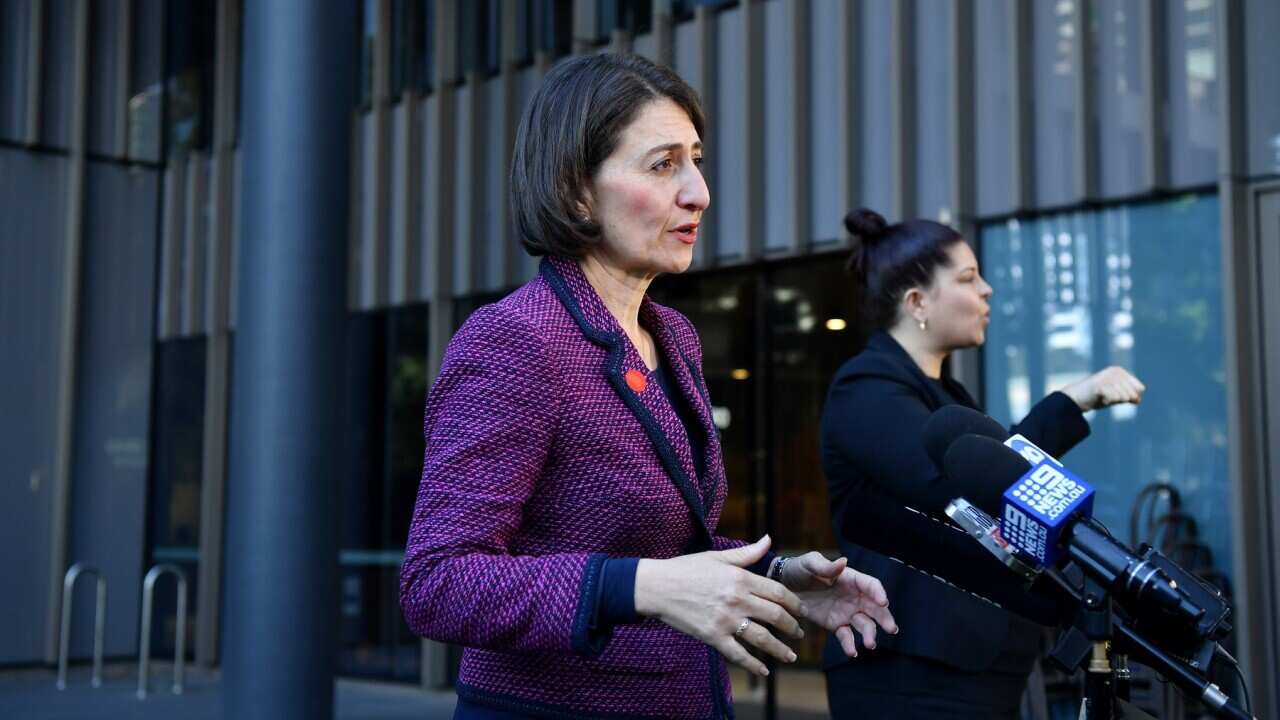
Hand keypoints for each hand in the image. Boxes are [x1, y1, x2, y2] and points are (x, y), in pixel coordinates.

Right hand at [634, 535, 804, 676]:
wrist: (657, 587)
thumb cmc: (686, 569)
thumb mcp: (717, 556)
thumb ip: (747, 553)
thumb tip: (768, 539)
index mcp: (740, 578)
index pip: (778, 592)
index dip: (794, 603)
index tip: (802, 611)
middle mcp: (737, 599)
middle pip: (775, 615)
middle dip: (792, 627)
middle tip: (799, 634)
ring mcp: (725, 620)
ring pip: (762, 638)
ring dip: (780, 649)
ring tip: (790, 656)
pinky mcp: (712, 636)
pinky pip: (738, 654)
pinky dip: (753, 665)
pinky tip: (763, 672)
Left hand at [778, 553, 897, 656]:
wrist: (784, 586)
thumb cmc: (799, 569)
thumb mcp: (810, 564)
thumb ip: (826, 566)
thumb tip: (843, 562)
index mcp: (850, 578)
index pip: (870, 585)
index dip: (878, 592)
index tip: (883, 601)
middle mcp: (853, 596)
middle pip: (875, 607)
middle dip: (884, 618)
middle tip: (891, 628)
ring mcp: (846, 612)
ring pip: (864, 624)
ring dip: (869, 634)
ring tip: (870, 644)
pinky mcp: (836, 625)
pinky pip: (846, 636)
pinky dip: (850, 644)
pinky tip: (852, 652)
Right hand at [1061, 366, 1145, 411]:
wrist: (1076, 398)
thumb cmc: (1097, 396)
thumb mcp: (1117, 395)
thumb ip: (1129, 396)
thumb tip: (1138, 400)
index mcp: (1120, 371)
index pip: (1139, 388)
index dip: (1132, 397)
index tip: (1119, 397)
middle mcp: (1115, 372)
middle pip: (1132, 394)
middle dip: (1122, 400)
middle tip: (1109, 397)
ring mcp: (1107, 377)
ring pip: (1124, 397)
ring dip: (1114, 401)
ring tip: (1103, 397)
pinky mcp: (1100, 384)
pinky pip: (1114, 399)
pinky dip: (1107, 402)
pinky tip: (1100, 398)